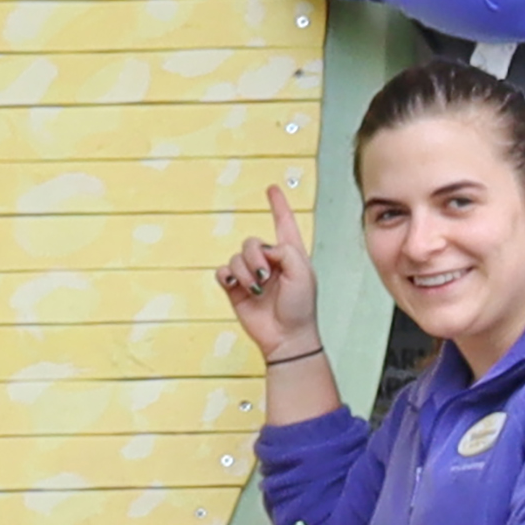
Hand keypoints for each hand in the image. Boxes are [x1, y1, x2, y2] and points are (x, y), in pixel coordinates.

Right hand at [215, 182, 323, 362]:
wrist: (286, 337)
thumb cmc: (301, 307)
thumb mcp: (303, 272)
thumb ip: (284, 251)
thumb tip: (262, 250)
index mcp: (289, 254)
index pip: (284, 223)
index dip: (278, 205)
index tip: (272, 188)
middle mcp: (269, 262)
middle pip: (252, 241)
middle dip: (255, 255)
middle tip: (266, 275)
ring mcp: (251, 276)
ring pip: (236, 257)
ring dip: (244, 271)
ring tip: (256, 288)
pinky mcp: (235, 289)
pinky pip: (222, 272)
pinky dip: (227, 276)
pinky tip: (235, 285)